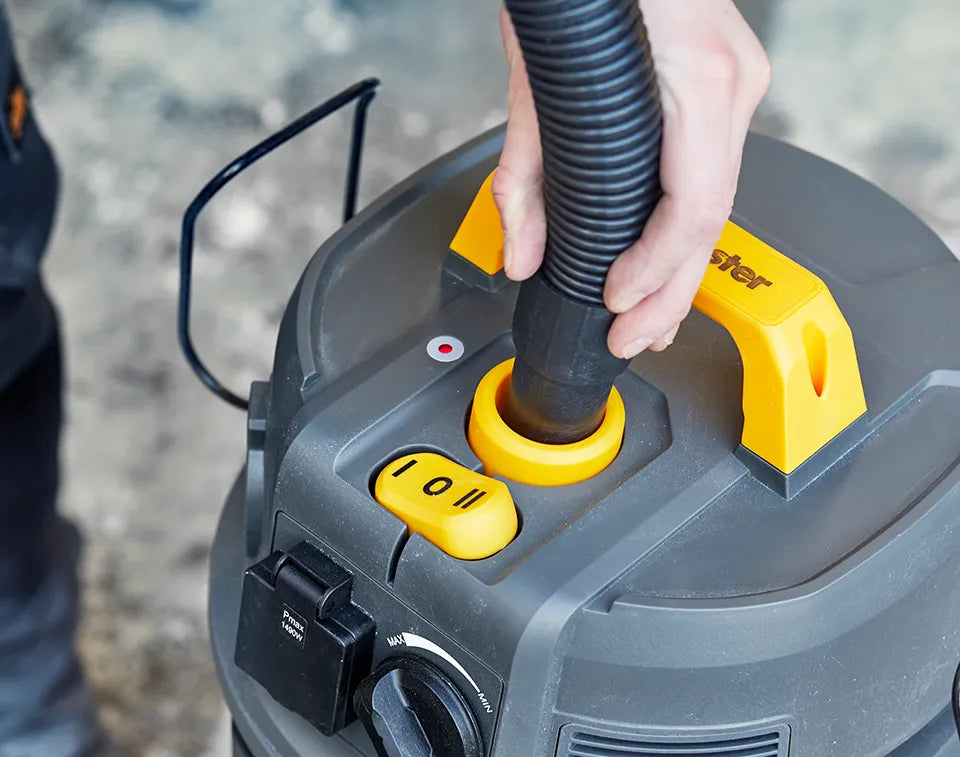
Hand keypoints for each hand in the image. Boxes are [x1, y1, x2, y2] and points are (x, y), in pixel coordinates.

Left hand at [494, 0, 770, 357]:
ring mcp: (734, 86)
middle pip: (712, 220)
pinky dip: (683, 228)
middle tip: (634, 340)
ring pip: (717, 204)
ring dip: (682, 271)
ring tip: (652, 322)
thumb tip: (521, 254)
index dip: (656, 270)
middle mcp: (731, 86)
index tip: (618, 304)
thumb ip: (526, 172)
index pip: (693, 206)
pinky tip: (665, 265)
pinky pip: (709, 175)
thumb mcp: (537, 77)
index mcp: (701, 81)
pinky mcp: (717, 89)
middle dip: (671, 293)